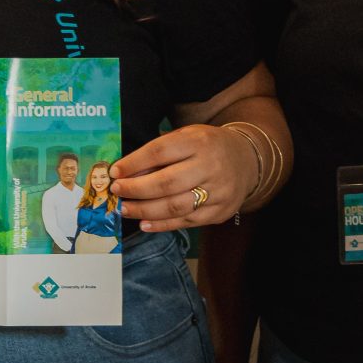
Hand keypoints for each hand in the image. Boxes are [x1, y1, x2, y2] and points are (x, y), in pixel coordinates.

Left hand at [111, 123, 253, 231]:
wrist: (246, 159)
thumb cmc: (206, 147)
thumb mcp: (186, 137)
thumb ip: (159, 152)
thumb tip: (126, 172)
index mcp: (199, 142)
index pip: (160, 152)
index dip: (134, 163)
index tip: (115, 172)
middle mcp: (211, 166)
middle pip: (167, 183)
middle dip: (136, 189)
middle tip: (117, 191)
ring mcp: (218, 191)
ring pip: (175, 206)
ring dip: (145, 210)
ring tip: (125, 209)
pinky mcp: (220, 211)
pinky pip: (187, 221)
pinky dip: (162, 225)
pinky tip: (144, 223)